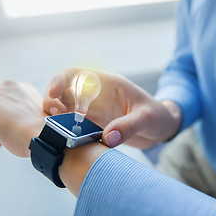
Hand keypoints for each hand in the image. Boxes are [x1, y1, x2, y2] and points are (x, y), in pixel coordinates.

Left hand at [0, 80, 45, 156]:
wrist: (42, 135)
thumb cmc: (41, 134)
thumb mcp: (35, 122)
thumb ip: (24, 118)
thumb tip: (15, 127)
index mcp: (25, 89)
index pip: (8, 102)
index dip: (7, 119)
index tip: (11, 133)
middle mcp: (10, 86)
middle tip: (2, 143)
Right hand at [43, 68, 181, 148]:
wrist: (163, 128)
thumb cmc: (157, 116)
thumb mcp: (147, 118)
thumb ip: (128, 126)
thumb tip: (107, 139)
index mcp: (106, 84)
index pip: (76, 74)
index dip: (60, 80)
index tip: (52, 93)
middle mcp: (95, 96)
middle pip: (63, 92)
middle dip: (53, 102)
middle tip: (55, 118)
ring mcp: (93, 111)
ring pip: (65, 110)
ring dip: (57, 119)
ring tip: (58, 131)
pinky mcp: (94, 126)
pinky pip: (74, 127)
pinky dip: (66, 132)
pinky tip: (66, 141)